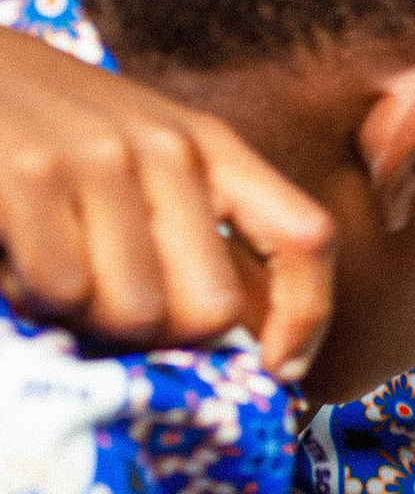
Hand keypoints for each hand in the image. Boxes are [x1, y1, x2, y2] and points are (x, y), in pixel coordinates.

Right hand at [0, 29, 334, 376]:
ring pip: (133, 313)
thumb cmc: (56, 128)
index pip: (304, 238)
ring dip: (85, 317)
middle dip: (161, 336)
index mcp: (211, 147)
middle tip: (111, 309)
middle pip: (211, 309)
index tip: (278, 365)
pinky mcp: (30, 175)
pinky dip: (31, 295)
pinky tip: (15, 253)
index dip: (306, 317)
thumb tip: (257, 336)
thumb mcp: (148, 158)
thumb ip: (202, 232)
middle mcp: (169, 150)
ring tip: (52, 269)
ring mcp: (101, 160)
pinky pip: (59, 292)